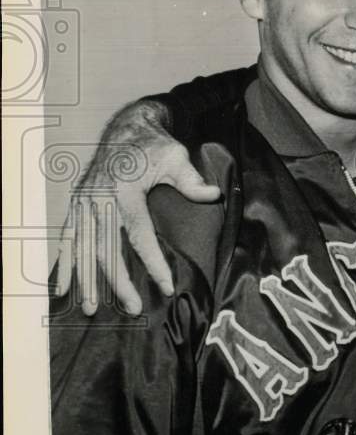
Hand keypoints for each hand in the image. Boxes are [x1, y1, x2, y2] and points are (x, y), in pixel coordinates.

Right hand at [53, 100, 220, 315]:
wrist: (127, 127)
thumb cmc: (155, 145)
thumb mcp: (177, 157)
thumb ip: (192, 181)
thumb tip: (214, 196)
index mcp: (125, 189)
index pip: (139, 234)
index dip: (152, 262)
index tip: (166, 286)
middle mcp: (99, 197)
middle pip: (106, 248)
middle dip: (118, 281)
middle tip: (132, 307)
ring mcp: (84, 202)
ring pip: (83, 248)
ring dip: (87, 279)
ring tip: (92, 308)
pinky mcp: (76, 204)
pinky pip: (66, 237)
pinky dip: (64, 263)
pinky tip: (62, 287)